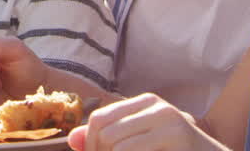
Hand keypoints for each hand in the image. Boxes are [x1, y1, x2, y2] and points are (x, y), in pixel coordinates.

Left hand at [68, 94, 222, 150]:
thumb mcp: (141, 145)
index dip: (91, 146)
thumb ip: (108, 141)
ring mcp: (167, 118)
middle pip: (104, 131)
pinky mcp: (177, 135)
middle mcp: (155, 105)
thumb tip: (73, 139)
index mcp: (144, 103)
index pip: (99, 119)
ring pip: (116, 144)